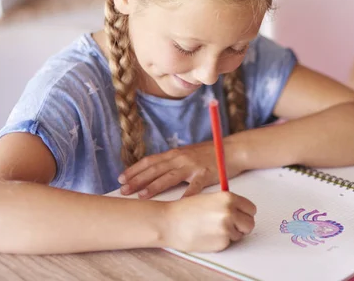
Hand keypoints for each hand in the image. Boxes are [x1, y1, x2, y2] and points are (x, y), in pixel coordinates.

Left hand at [118, 142, 244, 198]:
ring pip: (168, 177)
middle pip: (154, 170)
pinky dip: (185, 195)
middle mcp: (180, 158)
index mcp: (175, 153)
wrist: (232, 150)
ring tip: (141, 196)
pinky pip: (193, 187)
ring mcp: (192, 166)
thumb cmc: (210, 153)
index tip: (121, 179)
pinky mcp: (205, 174)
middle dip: (137, 180)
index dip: (134, 170)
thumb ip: (174, 161)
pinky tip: (177, 204)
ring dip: (153, 186)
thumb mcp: (188, 153)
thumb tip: (157, 170)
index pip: (150, 161)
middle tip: (123, 190)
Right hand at [162, 191, 256, 252]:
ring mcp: (227, 228)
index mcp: (229, 198)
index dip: (245, 213)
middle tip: (231, 225)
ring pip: (240, 234)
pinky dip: (221, 241)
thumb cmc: (186, 210)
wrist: (169, 222)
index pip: (251, 208)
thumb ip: (228, 203)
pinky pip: (229, 243)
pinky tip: (208, 235)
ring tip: (213, 228)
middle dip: (242, 225)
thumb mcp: (211, 198)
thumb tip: (241, 211)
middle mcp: (230, 212)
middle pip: (250, 223)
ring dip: (231, 234)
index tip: (240, 215)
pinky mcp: (221, 243)